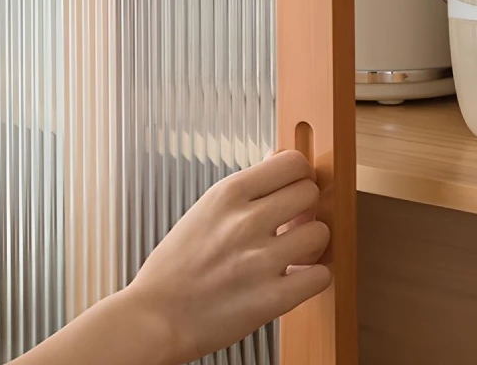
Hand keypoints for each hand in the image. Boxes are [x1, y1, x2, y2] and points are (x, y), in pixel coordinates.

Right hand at [126, 150, 331, 362]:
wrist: (156, 316)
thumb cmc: (176, 265)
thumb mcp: (205, 209)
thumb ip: (245, 187)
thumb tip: (276, 159)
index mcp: (227, 194)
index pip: (292, 162)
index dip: (300, 175)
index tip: (296, 186)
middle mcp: (246, 221)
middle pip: (311, 192)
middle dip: (307, 207)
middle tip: (295, 221)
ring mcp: (260, 260)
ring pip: (321, 233)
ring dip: (312, 244)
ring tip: (295, 252)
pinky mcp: (271, 298)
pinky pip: (320, 276)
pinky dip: (312, 278)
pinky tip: (295, 278)